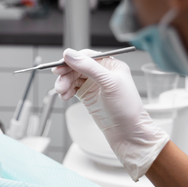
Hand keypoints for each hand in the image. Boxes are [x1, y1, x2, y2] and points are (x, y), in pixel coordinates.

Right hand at [53, 48, 169, 180]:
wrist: (127, 132)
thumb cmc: (126, 107)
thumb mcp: (109, 82)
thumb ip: (89, 67)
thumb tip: (70, 54)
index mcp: (111, 65)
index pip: (87, 56)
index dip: (73, 59)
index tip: (60, 66)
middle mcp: (102, 73)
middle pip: (77, 66)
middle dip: (66, 74)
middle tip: (60, 84)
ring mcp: (94, 84)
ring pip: (73, 77)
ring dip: (64, 83)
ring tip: (62, 92)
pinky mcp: (88, 96)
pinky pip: (72, 88)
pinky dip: (67, 91)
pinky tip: (65, 96)